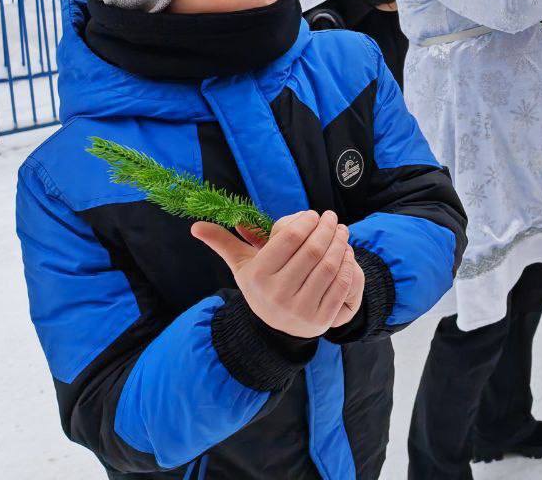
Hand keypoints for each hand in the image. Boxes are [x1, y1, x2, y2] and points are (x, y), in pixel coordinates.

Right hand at [193, 209, 361, 337]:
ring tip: (342, 231)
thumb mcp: (242, 265)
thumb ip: (223, 243)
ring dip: (339, 244)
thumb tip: (195, 226)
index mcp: (258, 276)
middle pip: (312, 250)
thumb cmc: (262, 284)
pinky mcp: (320, 320)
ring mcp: (300, 309)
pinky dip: (347, 265)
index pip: (290, 238)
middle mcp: (277, 295)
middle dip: (327, 229)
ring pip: (328, 266)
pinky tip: (347, 252)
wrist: (276, 327)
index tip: (314, 214)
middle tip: (333, 218)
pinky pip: (340, 285)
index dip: (306, 221)